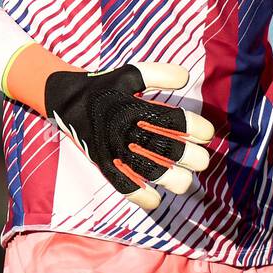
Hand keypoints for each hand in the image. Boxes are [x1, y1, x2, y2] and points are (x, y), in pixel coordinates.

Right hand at [43, 63, 214, 210]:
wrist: (67, 100)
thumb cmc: (104, 86)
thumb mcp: (129, 73)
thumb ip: (158, 74)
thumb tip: (185, 77)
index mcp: (136, 107)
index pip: (175, 121)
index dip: (197, 128)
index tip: (206, 133)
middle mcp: (127, 130)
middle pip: (168, 149)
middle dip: (192, 157)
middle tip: (200, 159)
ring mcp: (115, 149)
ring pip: (152, 172)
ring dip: (174, 179)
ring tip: (184, 180)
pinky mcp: (104, 163)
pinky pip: (124, 186)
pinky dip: (141, 196)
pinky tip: (155, 199)